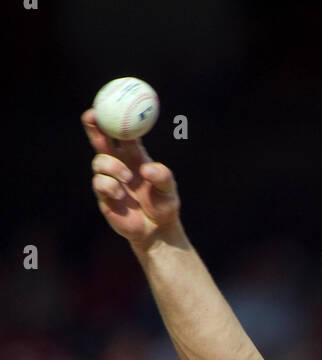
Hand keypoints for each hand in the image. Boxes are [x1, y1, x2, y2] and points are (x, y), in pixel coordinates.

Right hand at [82, 109, 180, 247]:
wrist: (157, 231)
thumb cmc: (164, 206)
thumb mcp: (170, 190)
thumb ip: (163, 176)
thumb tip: (147, 169)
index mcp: (135, 156)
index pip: (122, 132)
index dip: (115, 117)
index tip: (111, 105)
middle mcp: (119, 163)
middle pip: (100, 138)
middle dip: (93, 125)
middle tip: (91, 116)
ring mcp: (109, 179)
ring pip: (98, 160)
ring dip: (111, 166)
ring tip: (126, 178)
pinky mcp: (104, 196)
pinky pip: (99, 182)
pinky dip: (109, 184)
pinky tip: (120, 194)